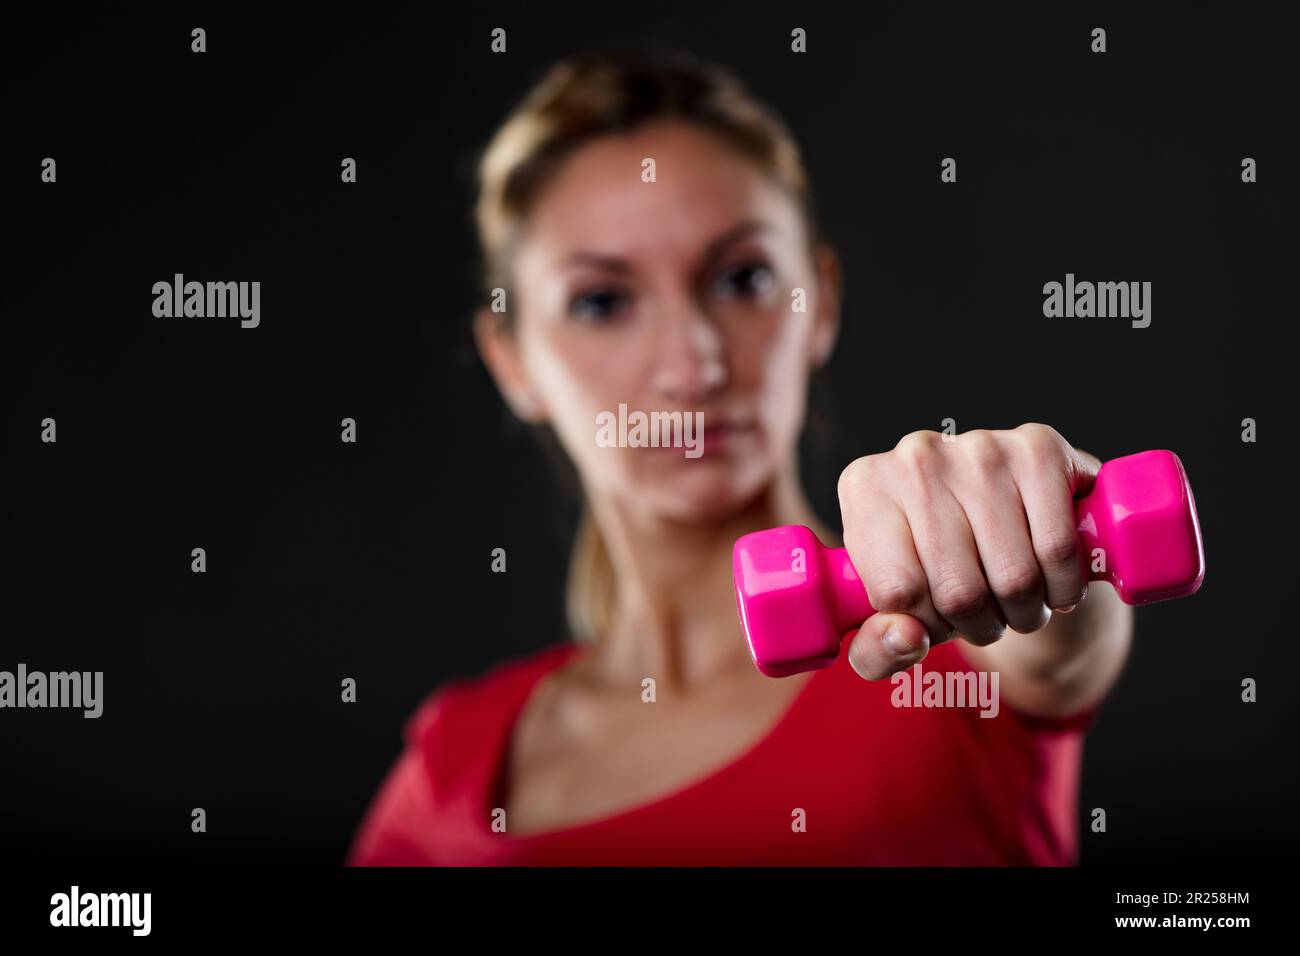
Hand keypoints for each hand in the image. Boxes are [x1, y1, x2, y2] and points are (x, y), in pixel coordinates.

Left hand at [836, 423, 1100, 680]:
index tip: (936, 615)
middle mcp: (914, 457)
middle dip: (980, 624)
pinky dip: (1063, 587)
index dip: (928, 625)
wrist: (1014, 513)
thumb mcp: (890, 618)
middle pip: (960, 591)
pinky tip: (1051, 581)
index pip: (898, 594)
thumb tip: (906, 639)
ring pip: (1014, 576)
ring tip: (1015, 599)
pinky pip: (1057, 549)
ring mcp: (979, 447)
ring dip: (1024, 612)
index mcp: (864, 490)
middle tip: (984, 614)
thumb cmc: (938, 571)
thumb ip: (876, 650)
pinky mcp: (1039, 448)